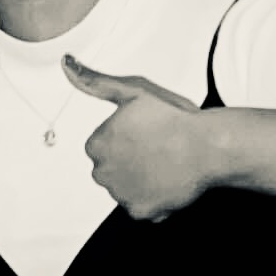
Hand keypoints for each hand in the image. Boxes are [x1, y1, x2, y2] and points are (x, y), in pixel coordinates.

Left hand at [67, 62, 223, 221]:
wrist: (209, 147)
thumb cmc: (175, 117)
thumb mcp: (133, 90)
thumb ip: (95, 82)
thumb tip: (66, 63)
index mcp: (97, 145)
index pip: (103, 146)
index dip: (126, 139)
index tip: (147, 134)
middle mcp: (102, 172)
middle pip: (112, 169)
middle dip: (130, 162)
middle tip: (159, 150)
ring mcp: (121, 194)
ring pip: (126, 188)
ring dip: (141, 181)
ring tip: (166, 165)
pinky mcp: (141, 211)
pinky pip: (142, 207)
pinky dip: (154, 199)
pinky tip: (170, 183)